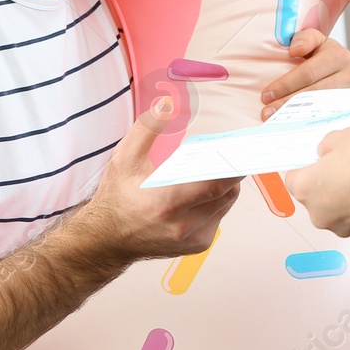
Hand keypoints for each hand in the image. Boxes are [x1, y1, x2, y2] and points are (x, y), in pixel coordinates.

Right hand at [79, 97, 241, 259]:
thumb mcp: (124, 159)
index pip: (215, 185)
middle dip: (231, 170)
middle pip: (226, 193)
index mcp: (166, 203)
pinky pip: (219, 217)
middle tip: (232, 151)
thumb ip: (147, 128)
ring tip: (217, 166)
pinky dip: (216, 201)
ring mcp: (192, 238)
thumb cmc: (116, 198)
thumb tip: (167, 103)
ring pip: (226, 204)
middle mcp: (183, 225)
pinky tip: (203, 190)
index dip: (233, 167)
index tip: (242, 150)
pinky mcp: (197, 245)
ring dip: (224, 185)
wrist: (106, 240)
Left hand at [260, 29, 349, 120]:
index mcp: (338, 54)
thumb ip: (304, 39)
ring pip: (321, 107)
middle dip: (287, 102)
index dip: (286, 84)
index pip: (308, 72)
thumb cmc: (323, 57)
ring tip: (277, 119)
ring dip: (297, 115)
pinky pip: (329, 117)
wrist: (344, 72)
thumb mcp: (315, 42)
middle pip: (314, 92)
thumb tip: (295, 50)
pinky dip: (310, 121)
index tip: (267, 95)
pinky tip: (296, 124)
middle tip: (267, 112)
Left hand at [286, 127, 349, 235]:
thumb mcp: (346, 135)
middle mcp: (317, 213)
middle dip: (328, 181)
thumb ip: (329, 144)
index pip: (293, 178)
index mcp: (305, 188)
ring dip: (346, 195)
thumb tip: (327, 151)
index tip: (320, 159)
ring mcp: (341, 226)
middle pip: (315, 194)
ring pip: (337, 207)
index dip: (307, 166)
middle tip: (346, 164)